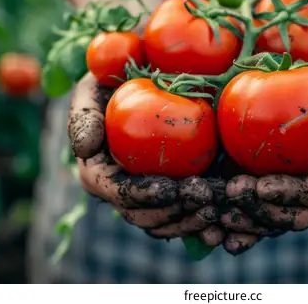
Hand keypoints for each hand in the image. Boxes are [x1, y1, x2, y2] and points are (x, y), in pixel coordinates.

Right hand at [68, 73, 225, 245]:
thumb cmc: (108, 84)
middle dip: (175, 212)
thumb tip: (83, 149)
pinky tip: (224, 213)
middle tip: (206, 198)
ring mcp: (145, 197)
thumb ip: (83, 116)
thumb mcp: (90, 91)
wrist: (133, 85)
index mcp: (97, 174)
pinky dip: (202, 220)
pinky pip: (183, 217)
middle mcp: (119, 192)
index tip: (170, 188)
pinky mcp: (168, 195)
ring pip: (166, 223)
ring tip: (218, 207)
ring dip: (192, 220)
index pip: (119, 193)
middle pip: (145, 216)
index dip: (144, 196)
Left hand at [219, 90, 307, 254]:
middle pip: (293, 215)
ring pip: (273, 222)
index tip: (261, 186)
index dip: (291, 192)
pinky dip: (240, 229)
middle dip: (261, 209)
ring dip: (246, 223)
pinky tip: (215, 235)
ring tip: (217, 215)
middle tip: (231, 193)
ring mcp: (299, 199)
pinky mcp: (278, 196)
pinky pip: (259, 218)